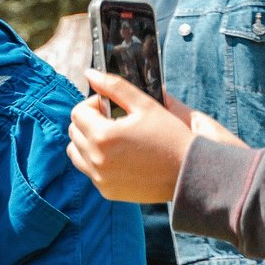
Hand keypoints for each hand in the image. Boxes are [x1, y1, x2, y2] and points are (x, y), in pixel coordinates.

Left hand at [68, 71, 209, 203]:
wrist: (190, 172)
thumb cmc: (170, 135)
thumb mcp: (145, 105)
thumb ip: (114, 86)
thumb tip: (89, 73)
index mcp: (103, 136)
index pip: (78, 112)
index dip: (94, 104)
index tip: (112, 107)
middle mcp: (96, 159)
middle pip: (74, 131)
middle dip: (90, 121)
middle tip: (115, 121)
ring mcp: (100, 178)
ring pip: (76, 152)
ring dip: (88, 141)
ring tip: (114, 138)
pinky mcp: (106, 191)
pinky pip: (89, 171)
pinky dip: (97, 160)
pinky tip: (120, 156)